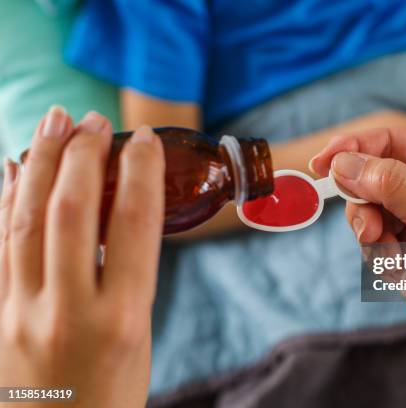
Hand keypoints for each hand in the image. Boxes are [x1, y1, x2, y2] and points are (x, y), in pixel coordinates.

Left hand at [0, 107, 164, 406]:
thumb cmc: (111, 394)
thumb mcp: (139, 337)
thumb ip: (130, 277)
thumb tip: (120, 216)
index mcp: (123, 319)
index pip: (134, 225)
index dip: (140, 171)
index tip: (144, 139)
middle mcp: (69, 311)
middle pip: (71, 213)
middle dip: (84, 155)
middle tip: (95, 120)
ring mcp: (20, 314)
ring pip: (23, 221)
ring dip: (40, 162)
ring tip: (54, 120)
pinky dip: (1, 200)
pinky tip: (10, 168)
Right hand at [310, 128, 405, 335]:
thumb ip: (391, 184)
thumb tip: (342, 164)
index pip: (386, 140)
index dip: (350, 148)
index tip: (321, 164)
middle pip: (365, 176)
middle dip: (363, 205)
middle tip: (370, 228)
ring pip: (361, 211)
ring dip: (372, 235)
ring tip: (396, 253)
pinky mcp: (397, 242)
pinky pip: (367, 240)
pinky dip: (381, 256)